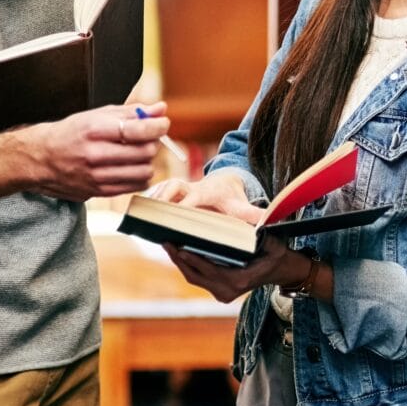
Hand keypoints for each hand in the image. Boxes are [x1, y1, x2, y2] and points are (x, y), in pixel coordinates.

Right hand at [0, 102, 169, 202]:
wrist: (39, 159)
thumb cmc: (70, 133)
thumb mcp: (96, 115)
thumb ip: (130, 113)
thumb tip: (160, 109)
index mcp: (94, 130)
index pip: (137, 130)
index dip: (157, 126)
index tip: (162, 123)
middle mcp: (95, 154)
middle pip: (144, 152)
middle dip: (152, 144)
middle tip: (146, 139)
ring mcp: (96, 176)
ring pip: (143, 172)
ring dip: (147, 162)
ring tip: (137, 154)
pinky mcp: (98, 192)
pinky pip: (134, 186)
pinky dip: (139, 177)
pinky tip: (130, 168)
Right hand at [146, 173, 265, 223]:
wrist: (224, 183)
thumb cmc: (231, 200)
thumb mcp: (242, 207)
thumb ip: (253, 214)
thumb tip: (268, 222)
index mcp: (208, 191)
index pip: (195, 196)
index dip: (186, 205)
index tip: (179, 214)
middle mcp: (191, 186)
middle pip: (174, 186)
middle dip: (163, 197)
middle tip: (153, 212)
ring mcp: (179, 188)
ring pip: (162, 188)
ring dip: (152, 200)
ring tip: (140, 216)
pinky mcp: (170, 191)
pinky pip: (156, 193)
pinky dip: (147, 202)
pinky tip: (138, 215)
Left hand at [164, 236, 306, 303]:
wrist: (280, 270)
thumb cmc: (275, 254)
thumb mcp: (273, 245)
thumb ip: (264, 238)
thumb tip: (256, 228)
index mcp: (239, 281)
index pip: (211, 270)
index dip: (194, 260)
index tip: (180, 249)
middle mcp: (228, 291)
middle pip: (197, 276)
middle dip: (180, 260)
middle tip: (167, 243)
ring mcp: (222, 294)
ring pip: (194, 278)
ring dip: (181, 263)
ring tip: (169, 245)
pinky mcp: (218, 291)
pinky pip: (198, 278)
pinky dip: (188, 265)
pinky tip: (179, 251)